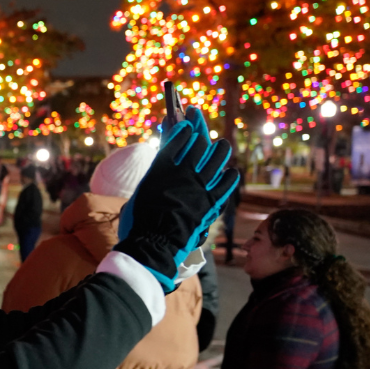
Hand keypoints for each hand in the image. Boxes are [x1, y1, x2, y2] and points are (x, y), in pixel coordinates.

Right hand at [115, 107, 239, 292]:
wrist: (154, 243)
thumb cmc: (139, 222)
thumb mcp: (140, 194)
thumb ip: (153, 180)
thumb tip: (158, 176)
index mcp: (162, 168)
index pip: (176, 139)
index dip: (182, 128)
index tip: (185, 124)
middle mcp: (183, 172)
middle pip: (199, 143)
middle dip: (200, 129)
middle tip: (200, 125)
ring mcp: (200, 186)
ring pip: (218, 157)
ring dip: (219, 149)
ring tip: (221, 146)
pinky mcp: (212, 202)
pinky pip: (227, 183)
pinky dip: (229, 176)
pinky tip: (230, 172)